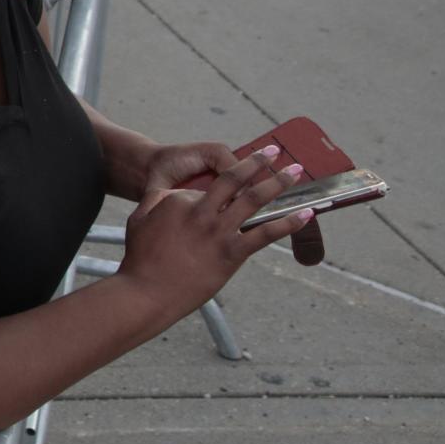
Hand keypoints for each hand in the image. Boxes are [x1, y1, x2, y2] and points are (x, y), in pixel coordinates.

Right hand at [120, 145, 310, 317]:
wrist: (148, 291)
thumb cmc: (140, 257)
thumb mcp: (139, 218)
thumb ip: (157, 201)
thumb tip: (173, 194)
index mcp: (179, 200)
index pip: (205, 188)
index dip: (212, 190)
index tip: (223, 192)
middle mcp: (202, 211)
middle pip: (235, 179)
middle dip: (259, 162)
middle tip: (278, 152)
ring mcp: (219, 232)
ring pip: (254, 200)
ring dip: (278, 184)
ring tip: (295, 172)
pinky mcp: (232, 253)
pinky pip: (265, 233)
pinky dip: (287, 223)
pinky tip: (304, 214)